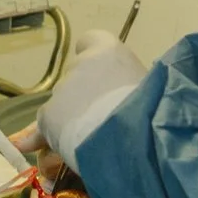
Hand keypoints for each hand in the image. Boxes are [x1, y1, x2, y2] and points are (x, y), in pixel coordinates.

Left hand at [35, 31, 148, 170]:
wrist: (134, 136)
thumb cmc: (154, 110)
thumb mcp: (151, 90)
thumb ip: (132, 87)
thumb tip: (127, 98)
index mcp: (109, 52)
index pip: (91, 41)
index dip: (94, 60)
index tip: (101, 76)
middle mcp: (80, 65)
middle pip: (75, 78)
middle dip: (83, 97)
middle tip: (100, 121)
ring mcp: (61, 91)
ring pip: (60, 106)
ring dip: (69, 120)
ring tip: (86, 145)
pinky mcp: (48, 117)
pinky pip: (43, 131)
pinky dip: (45, 141)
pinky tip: (44, 156)